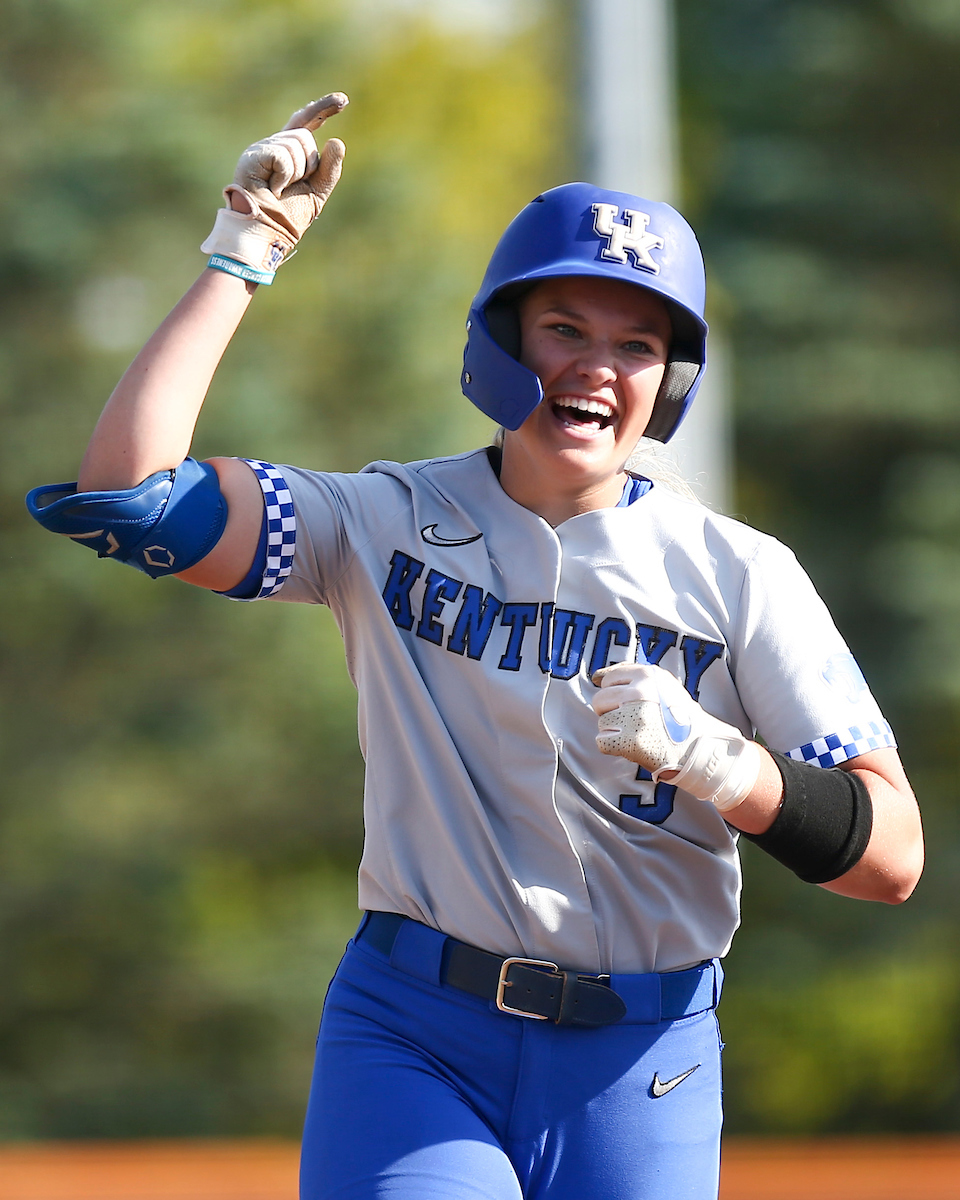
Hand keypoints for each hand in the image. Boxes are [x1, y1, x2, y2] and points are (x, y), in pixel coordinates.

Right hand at [201, 93, 347, 276]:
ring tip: (279, 190)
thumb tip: (336, 141)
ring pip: (296, 144)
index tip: (343, 100)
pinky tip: (272, 189)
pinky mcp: (253, 155)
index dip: (323, 109)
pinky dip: (283, 176)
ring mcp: (261, 149)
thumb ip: (329, 169)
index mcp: (288, 153)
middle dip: (308, 165)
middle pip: (305, 137)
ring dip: (296, 173)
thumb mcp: (317, 192)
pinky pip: (282, 155)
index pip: (307, 123)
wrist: (268, 233)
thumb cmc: (289, 217)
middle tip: (292, 187)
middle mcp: (274, 146)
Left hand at [591, 662, 759, 811]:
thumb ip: (631, 675)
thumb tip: (596, 676)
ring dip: (616, 731)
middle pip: (599, 700)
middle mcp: (640, 692)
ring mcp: (635, 716)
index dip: (617, 693)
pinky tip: (633, 746)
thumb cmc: (679, 716)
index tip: (631, 703)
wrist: (701, 748)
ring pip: (602, 722)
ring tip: (639, 733)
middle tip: (634, 721)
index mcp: (647, 675)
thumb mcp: (663, 684)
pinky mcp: (630, 741)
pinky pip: (602, 742)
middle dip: (612, 712)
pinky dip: (614, 748)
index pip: (608, 679)